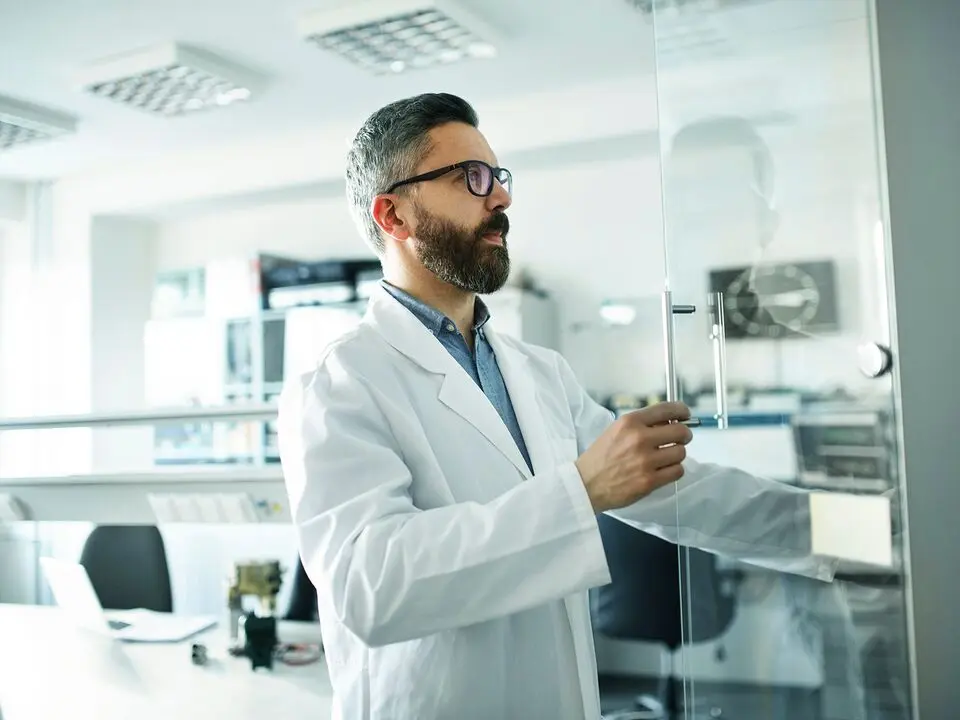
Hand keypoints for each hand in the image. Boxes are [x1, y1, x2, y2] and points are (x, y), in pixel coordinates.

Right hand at [575, 402, 693, 513]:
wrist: (586, 484)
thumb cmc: (600, 457)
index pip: (667, 409)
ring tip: (666, 457)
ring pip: (681, 453)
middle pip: (680, 432)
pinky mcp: (649, 481)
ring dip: (677, 455)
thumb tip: (669, 423)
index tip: (685, 414)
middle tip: (680, 439)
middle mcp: (639, 438)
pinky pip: (677, 471)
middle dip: (684, 435)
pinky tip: (664, 470)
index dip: (681, 411)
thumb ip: (641, 425)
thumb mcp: (616, 431)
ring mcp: (645, 461)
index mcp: (630, 422)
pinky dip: (674, 470)